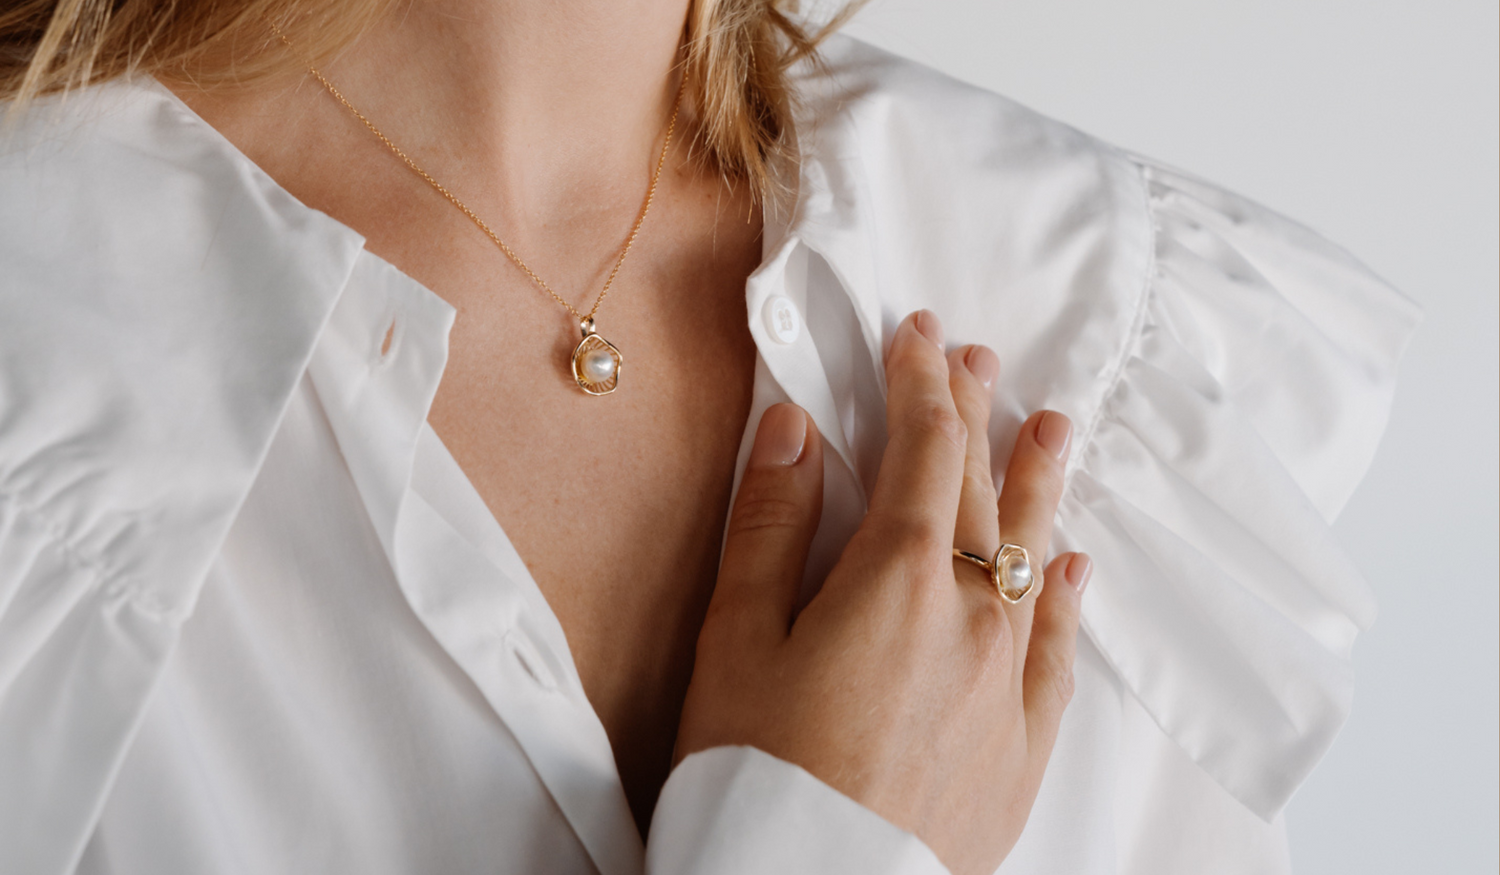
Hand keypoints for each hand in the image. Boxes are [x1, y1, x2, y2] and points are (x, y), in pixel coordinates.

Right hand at [674, 310, 1090, 873]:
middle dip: (975, 416)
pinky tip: (1078, 569)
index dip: (922, 383)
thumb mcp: (736, 639)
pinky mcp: (1022, 746)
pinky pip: (1059, 651)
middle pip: (983, 491)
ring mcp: (1006, 683)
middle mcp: (969, 619)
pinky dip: (1068, 599)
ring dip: (1040, 485)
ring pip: (1035, 558)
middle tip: (978, 362)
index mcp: (894, 580)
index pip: (923, 451)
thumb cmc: (758, 774)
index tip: (920, 336)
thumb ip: (770, 526)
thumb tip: (792, 430)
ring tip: (1053, 429)